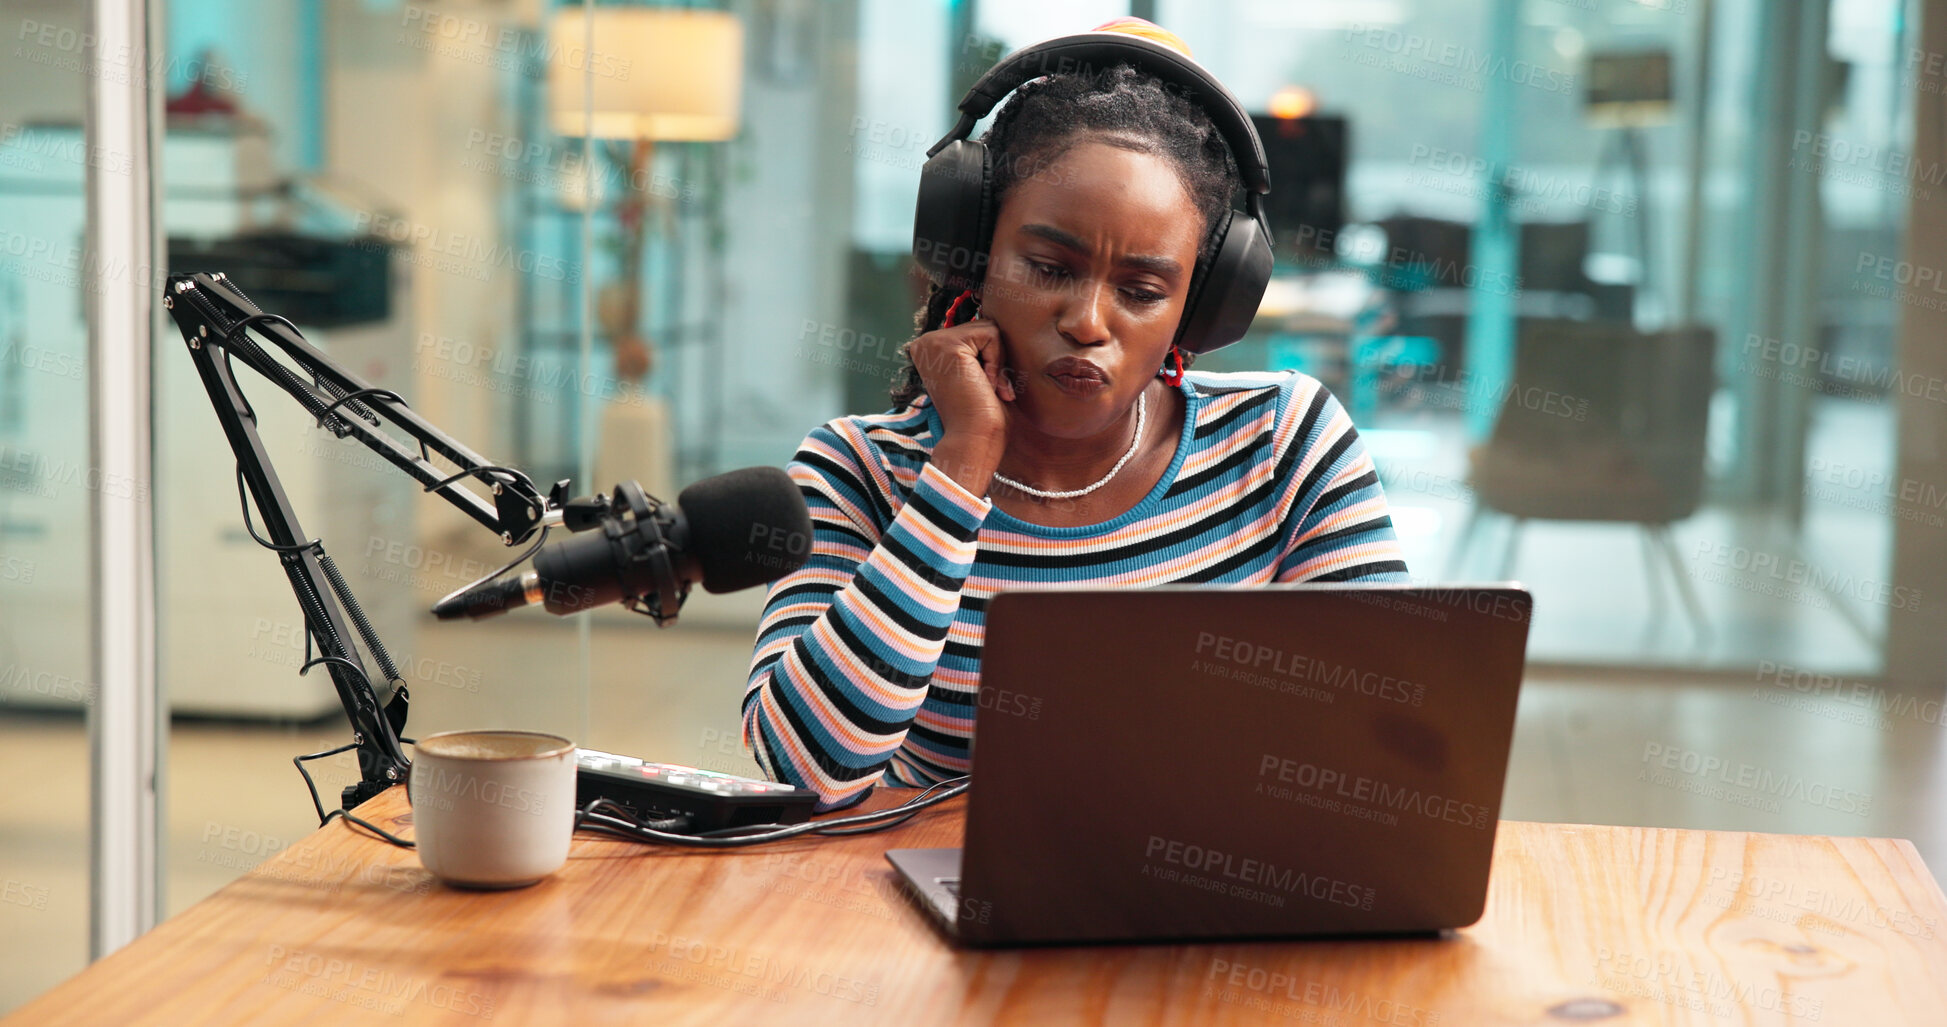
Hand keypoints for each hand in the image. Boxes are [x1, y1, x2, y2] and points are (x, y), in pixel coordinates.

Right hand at [906, 316, 1015, 492]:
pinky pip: (992, 334)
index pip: (977, 332)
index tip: (982, 389)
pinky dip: (997, 362)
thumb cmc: (982, 416)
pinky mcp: (948, 345)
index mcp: (930, 350)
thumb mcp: (979, 373)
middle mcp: (926, 343)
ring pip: (989, 328)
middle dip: (995, 359)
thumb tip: (995, 321)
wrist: (974, 440)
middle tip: (986, 390)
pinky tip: (985, 384)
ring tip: (985, 388)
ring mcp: (933, 342)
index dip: (990, 360)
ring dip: (997, 362)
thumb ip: (980, 348)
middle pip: (984, 326)